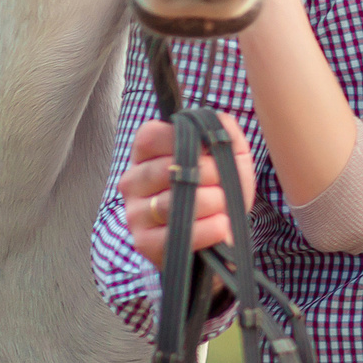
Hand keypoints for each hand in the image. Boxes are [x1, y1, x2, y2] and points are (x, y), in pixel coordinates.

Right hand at [118, 113, 254, 265]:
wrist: (218, 233)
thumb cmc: (218, 189)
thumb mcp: (229, 156)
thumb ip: (225, 132)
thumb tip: (220, 121)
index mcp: (146, 155)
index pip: (150, 136)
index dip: (184, 140)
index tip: (208, 152)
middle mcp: (133, 181)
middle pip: (167, 169)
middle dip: (209, 174)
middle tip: (223, 183)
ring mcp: (135, 213)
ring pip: (172, 202)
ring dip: (211, 202)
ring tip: (224, 206)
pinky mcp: (144, 242)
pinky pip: (176, 234)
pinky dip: (207, 229)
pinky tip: (220, 225)